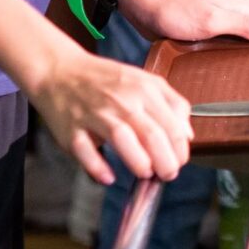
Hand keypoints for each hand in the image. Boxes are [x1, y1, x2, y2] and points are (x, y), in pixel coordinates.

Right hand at [29, 44, 194, 185]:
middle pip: (152, 134)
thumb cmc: (106, 81)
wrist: (60, 70)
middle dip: (165, 162)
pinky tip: (109, 177)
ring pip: (122, 139)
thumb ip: (172, 104)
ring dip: (139, 162)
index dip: (180, 150)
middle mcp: (120, 99)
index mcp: (143, 88)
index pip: (172, 125)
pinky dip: (98, 168)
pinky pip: (85, 151)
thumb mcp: (144, 81)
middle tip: (167, 174)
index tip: (179, 162)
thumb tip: (188, 135)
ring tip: (145, 173)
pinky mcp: (71, 128)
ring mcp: (94, 113)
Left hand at [120, 0, 248, 46]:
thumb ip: (243, 25)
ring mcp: (224, 22)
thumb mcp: (212, 20)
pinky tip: (230, 68)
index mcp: (242, 6)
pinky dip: (233, 56)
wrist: (147, 9)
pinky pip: (231, 45)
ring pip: (247, 41)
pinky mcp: (211, 32)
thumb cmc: (175, 12)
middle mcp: (236, 13)